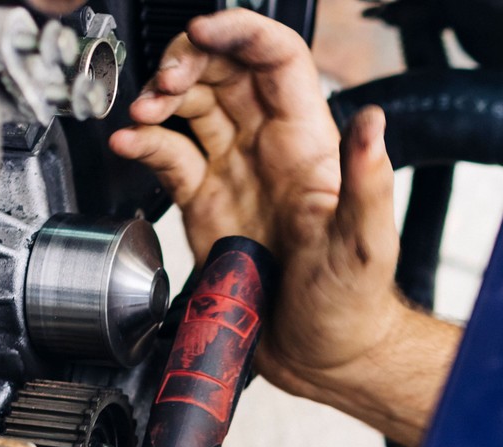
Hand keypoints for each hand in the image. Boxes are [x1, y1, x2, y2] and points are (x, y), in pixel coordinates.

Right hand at [110, 11, 411, 412]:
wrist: (323, 357)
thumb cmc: (354, 306)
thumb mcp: (365, 246)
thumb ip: (369, 184)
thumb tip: (374, 126)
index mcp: (309, 144)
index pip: (278, 58)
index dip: (240, 32)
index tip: (203, 31)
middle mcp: (269, 149)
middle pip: (225, 70)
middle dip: (188, 60)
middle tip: (165, 82)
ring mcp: (234, 172)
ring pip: (191, 105)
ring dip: (160, 96)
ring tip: (142, 111)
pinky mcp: (205, 202)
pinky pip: (169, 155)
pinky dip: (143, 142)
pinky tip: (129, 143)